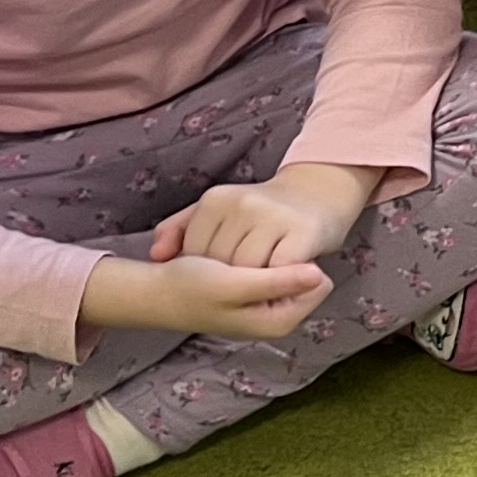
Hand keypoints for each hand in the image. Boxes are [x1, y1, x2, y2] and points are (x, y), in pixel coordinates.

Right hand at [80, 250, 332, 342]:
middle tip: (241, 261)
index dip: (298, 263)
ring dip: (263, 254)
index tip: (266, 256)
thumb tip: (321, 275)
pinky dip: (250, 253)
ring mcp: (264, 301)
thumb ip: (278, 282)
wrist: (153, 291)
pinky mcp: (251, 287)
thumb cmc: (190, 288)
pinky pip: (264, 261)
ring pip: (284, 263)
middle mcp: (277, 313)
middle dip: (279, 260)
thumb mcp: (235, 285)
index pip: (318, 282)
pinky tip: (226, 257)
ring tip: (229, 261)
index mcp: (281, 319)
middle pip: (303, 272)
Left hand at [155, 163, 375, 271]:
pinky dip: (279, 281)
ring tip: (261, 282)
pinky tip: (282, 279)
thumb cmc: (264, 211)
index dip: (206, 270)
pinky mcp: (302, 233)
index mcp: (216, 198)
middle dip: (230, 278)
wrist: (319, 193)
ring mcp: (272, 217)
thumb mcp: (219, 211)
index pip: (195, 250)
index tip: (224, 273)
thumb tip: (157, 255)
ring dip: (255, 283)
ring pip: (247, 269)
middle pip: (220, 262)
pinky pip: (279, 271)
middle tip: (244, 282)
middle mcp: (242, 204)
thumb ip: (182, 228)